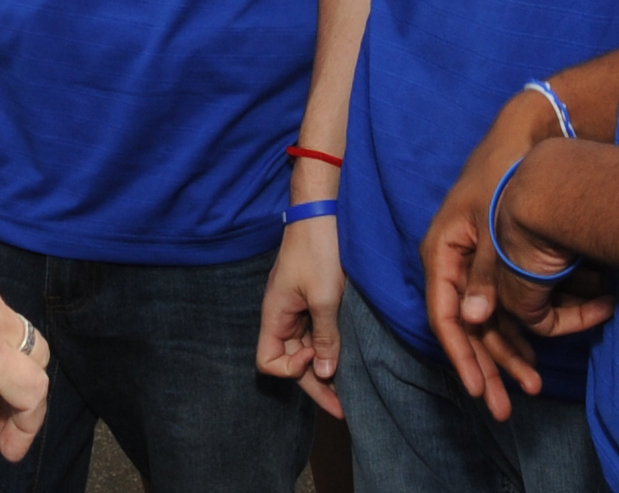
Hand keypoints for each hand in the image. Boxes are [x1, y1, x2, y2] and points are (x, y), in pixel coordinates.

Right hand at [255, 214, 346, 416]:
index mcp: (274, 314)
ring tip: (350, 387)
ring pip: (305, 348)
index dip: (291, 370)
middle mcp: (282, 314)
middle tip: (343, 408)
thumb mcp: (324, 296)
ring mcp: (296, 306)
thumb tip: (323, 372)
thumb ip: (324, 336)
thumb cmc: (318, 248)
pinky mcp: (311, 297)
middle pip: (290, 360)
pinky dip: (329, 345)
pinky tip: (347, 354)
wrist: (324, 209)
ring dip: (324, 365)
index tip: (315, 356)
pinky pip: (315, 331)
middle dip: (315, 383)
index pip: (268, 362)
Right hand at [420, 98, 612, 420]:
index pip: (444, 315)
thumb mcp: (494, 226)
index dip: (462, 355)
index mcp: (442, 251)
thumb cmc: (506, 174)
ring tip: (528, 390)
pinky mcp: (498, 262)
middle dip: (487, 369)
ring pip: (487, 322)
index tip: (479, 388)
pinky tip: (536, 358)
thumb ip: (485, 275)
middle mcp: (454, 263)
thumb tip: (473, 319)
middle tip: (504, 408)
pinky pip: (504, 306)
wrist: (531, 134)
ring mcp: (476, 264)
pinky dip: (520, 332)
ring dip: (507, 356)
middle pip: (466, 327)